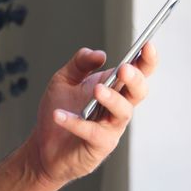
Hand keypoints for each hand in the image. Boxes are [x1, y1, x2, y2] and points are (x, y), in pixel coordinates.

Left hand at [28, 43, 156, 186]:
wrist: (43, 144)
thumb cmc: (60, 109)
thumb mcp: (64, 79)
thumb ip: (80, 62)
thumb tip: (99, 54)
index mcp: (114, 87)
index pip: (138, 71)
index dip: (147, 59)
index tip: (147, 45)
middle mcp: (117, 106)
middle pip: (139, 91)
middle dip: (135, 78)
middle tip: (123, 69)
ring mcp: (111, 126)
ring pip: (123, 112)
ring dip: (112, 99)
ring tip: (97, 90)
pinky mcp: (100, 145)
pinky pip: (94, 132)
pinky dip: (76, 123)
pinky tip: (59, 115)